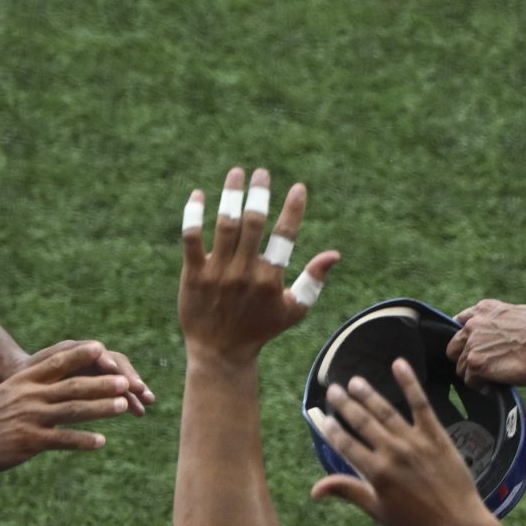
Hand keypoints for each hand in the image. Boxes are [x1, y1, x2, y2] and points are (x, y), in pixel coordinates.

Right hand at [0, 341, 139, 471]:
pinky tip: (101, 442)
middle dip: (102, 383)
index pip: (56, 363)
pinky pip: (62, 440)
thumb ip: (36, 384)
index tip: (102, 348)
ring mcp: (30, 419)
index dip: (80, 355)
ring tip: (124, 406)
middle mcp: (29, 396)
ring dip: (101, 408)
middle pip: (72, 386)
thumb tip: (66, 376)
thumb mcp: (10, 392)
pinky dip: (83, 440)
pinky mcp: (29, 441)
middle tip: (127, 381)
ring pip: (72, 410)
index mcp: (24, 381)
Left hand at [180, 166, 340, 363]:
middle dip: (259, 194)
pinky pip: (191, 238)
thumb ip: (314, 281)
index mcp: (270, 280)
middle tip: (262, 172)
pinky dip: (194, 214)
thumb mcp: (295, 309)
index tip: (298, 188)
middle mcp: (244, 273)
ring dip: (231, 195)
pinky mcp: (193, 274)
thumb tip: (334, 255)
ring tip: (237, 173)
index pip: (285, 238)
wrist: (220, 353)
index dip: (293, 210)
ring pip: (225, 225)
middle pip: (253, 224)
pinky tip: (200, 195)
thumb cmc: (261, 329)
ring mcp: (217, 272)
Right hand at [306, 357, 503, 525]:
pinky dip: (409, 383)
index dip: (332, 430)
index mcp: (375, 472)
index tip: (322, 417)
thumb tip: (314, 489)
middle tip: (333, 389)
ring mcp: (415, 441)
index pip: (345, 444)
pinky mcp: (436, 435)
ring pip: (386, 411)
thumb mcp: (378, 510)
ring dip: (368, 394)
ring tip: (354, 381)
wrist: (458, 523)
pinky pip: (421, 404)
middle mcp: (392, 452)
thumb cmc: (416, 522)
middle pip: (362, 422)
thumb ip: (348, 491)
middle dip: (345, 405)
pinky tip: (398, 365)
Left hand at [449, 299, 525, 386]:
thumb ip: (498, 319)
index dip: (465, 338)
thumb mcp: (517, 312)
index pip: (459, 323)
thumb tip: (498, 331)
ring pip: (461, 367)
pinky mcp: (477, 364)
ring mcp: (472, 345)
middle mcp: (473, 325)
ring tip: (492, 378)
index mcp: (483, 310)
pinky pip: (470, 380)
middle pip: (453, 348)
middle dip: (464, 358)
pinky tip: (493, 385)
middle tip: (481, 366)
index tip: (471, 347)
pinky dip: (480, 386)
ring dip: (474, 374)